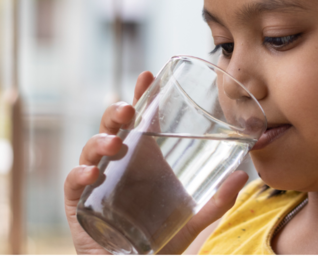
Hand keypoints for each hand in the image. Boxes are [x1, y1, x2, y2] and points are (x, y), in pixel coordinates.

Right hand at [63, 71, 248, 254]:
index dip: (139, 96)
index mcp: (143, 160)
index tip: (147, 75)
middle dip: (115, 113)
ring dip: (100, 141)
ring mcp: (97, 182)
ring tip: (114, 144)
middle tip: (127, 110)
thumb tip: (242, 175)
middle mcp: (118, 166)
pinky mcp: (80, 204)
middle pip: (112, 128)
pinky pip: (75, 184)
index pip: (138, 121)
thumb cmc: (158, 240)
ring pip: (91, 150)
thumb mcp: (190, 219)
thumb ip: (215, 201)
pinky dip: (79, 174)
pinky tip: (91, 175)